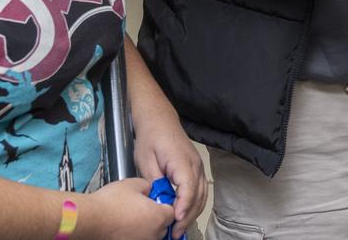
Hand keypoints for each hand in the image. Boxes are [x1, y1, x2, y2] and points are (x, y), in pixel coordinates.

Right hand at [78, 178, 173, 239]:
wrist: (90, 218)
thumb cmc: (110, 203)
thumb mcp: (135, 183)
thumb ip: (149, 186)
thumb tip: (150, 190)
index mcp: (159, 217)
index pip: (172, 212)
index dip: (164, 205)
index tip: (156, 202)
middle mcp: (154, 234)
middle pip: (163, 226)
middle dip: (156, 218)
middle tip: (142, 209)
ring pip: (151, 235)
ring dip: (145, 228)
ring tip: (131, 218)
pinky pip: (138, 239)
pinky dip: (134, 234)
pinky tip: (125, 227)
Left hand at [132, 113, 206, 239]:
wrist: (159, 119)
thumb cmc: (151, 137)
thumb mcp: (146, 160)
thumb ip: (154, 182)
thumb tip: (159, 202)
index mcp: (182, 161)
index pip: (188, 187)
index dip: (183, 205)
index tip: (175, 220)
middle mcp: (195, 165)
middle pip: (198, 195)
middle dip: (188, 216)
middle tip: (175, 233)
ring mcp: (198, 166)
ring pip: (202, 194)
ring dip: (192, 213)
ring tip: (179, 229)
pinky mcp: (196, 169)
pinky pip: (200, 190)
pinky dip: (194, 204)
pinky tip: (184, 215)